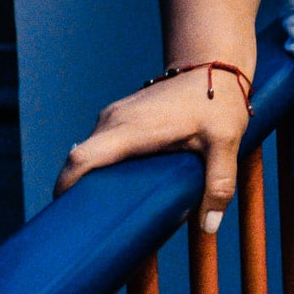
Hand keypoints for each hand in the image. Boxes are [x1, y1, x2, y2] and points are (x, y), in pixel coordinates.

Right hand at [56, 66, 251, 233]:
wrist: (216, 66)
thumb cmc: (220, 102)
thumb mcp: (226, 143)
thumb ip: (219, 183)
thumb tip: (209, 227)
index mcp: (132, 128)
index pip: (83, 157)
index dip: (67, 186)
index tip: (67, 213)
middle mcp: (115, 119)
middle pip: (81, 159)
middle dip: (80, 188)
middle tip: (95, 220)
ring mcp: (115, 115)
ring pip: (91, 150)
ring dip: (94, 175)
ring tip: (110, 205)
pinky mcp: (121, 115)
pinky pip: (102, 143)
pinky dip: (104, 162)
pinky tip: (122, 182)